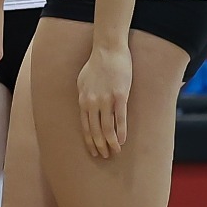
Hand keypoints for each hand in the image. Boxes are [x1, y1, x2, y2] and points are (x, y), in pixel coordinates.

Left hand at [78, 40, 131, 158]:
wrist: (108, 49)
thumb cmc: (96, 63)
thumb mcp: (83, 81)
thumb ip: (84, 96)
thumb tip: (84, 108)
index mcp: (83, 100)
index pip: (85, 127)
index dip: (89, 141)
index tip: (93, 151)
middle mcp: (92, 103)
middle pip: (95, 131)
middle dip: (99, 146)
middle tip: (105, 156)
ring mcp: (106, 100)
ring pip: (107, 128)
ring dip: (111, 143)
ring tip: (115, 152)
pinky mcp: (120, 97)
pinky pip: (120, 119)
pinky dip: (121, 132)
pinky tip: (123, 140)